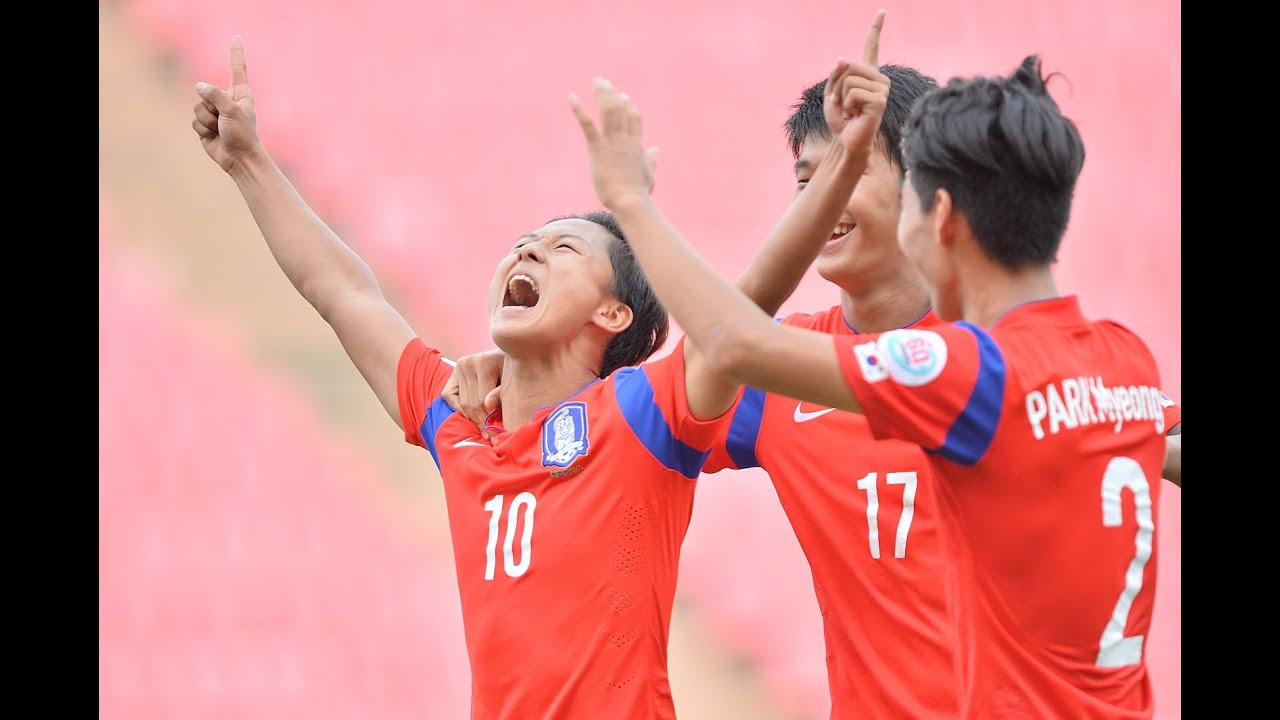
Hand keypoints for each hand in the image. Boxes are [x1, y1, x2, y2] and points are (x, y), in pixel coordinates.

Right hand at [191, 35, 260, 173]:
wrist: (238, 159)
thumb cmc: (242, 134)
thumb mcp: (231, 111)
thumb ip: (214, 95)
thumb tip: (198, 86)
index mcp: (240, 93)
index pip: (237, 68)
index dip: (236, 52)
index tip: (237, 37)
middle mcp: (227, 100)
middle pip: (205, 92)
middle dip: (211, 107)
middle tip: (225, 121)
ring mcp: (215, 112)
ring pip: (197, 107)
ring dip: (207, 120)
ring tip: (220, 129)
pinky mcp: (205, 124)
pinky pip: (194, 120)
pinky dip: (202, 129)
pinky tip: (213, 136)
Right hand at [441, 350, 506, 441]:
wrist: (512, 355)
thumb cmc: (515, 370)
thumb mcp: (513, 381)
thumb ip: (502, 393)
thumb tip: (488, 405)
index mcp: (483, 363)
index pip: (482, 400)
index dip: (490, 417)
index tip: (500, 432)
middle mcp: (467, 363)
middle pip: (471, 403)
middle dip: (483, 422)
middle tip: (493, 438)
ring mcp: (459, 367)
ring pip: (462, 403)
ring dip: (474, 419)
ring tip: (486, 433)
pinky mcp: (454, 372)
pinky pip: (449, 396)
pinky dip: (459, 408)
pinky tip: (473, 417)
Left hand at [569, 78, 659, 209]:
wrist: (630, 201)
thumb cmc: (638, 193)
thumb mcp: (648, 175)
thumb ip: (651, 161)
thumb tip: (656, 150)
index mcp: (636, 146)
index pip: (634, 118)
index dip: (628, 106)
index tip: (623, 95)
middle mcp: (625, 140)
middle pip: (621, 109)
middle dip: (612, 94)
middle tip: (603, 81)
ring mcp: (612, 143)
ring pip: (608, 111)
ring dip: (602, 94)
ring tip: (597, 81)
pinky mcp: (598, 149)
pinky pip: (588, 125)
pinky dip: (579, 110)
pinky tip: (572, 97)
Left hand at [823, 10, 889, 160]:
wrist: (846, 140)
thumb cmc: (841, 119)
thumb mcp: (831, 92)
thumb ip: (836, 74)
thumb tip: (843, 59)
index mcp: (867, 74)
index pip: (871, 46)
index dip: (876, 28)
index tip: (882, 11)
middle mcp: (878, 78)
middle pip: (848, 66)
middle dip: (837, 85)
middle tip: (845, 103)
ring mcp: (882, 89)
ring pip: (848, 80)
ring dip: (842, 97)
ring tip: (851, 110)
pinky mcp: (880, 100)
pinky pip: (853, 93)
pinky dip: (848, 105)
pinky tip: (856, 115)